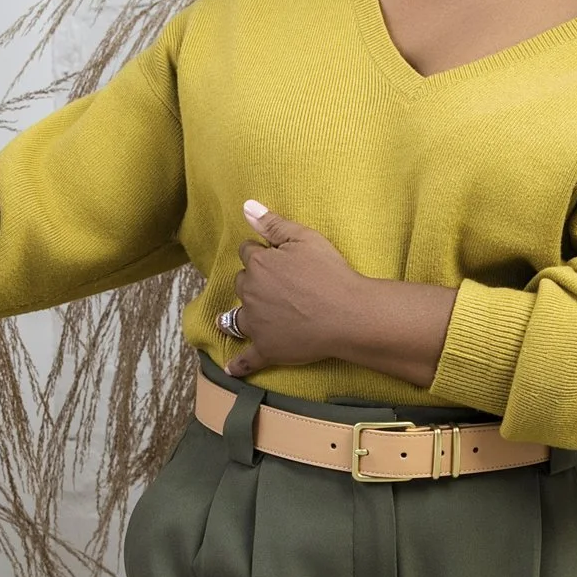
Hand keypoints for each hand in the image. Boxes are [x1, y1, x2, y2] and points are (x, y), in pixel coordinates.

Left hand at [223, 200, 456, 390]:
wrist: (347, 313)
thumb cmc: (329, 273)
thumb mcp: (305, 238)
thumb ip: (273, 224)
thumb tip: (246, 207)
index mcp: (259, 264)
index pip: (248, 252)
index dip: (259, 253)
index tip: (270, 257)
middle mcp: (250, 292)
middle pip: (242, 283)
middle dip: (251, 282)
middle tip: (271, 286)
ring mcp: (256, 323)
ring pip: (236, 317)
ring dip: (235, 317)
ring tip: (233, 320)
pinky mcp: (266, 348)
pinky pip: (247, 358)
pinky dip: (238, 365)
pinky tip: (230, 369)